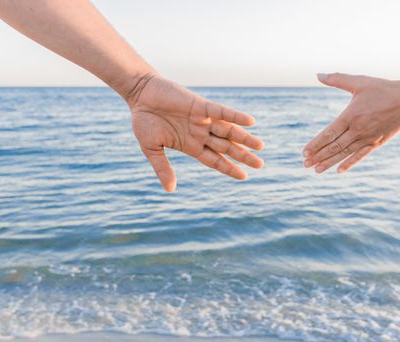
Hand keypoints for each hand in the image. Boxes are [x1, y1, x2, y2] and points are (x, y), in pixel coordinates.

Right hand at [129, 74, 263, 191]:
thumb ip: (162, 168)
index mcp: (190, 146)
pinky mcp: (201, 105)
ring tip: (260, 146)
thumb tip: (170, 190)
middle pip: (226, 147)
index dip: (228, 168)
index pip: (214, 160)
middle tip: (260, 165)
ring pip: (228, 131)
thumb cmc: (144, 121)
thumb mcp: (152, 149)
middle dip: (242, 156)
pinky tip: (250, 122)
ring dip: (244, 138)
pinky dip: (235, 116)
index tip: (244, 177)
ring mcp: (202, 120)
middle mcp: (200, 133)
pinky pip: (222, 111)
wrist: (139, 94)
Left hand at [303, 73, 399, 173]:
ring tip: (317, 170)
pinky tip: (340, 170)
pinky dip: (350, 163)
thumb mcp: (359, 82)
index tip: (304, 152)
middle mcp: (358, 130)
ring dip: (330, 162)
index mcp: (351, 115)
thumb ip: (337, 79)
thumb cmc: (383, 88)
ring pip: (345, 153)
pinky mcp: (376, 143)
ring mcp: (368, 138)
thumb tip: (318, 74)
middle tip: (305, 165)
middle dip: (318, 156)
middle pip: (334, 147)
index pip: (329, 134)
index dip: (316, 144)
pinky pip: (360, 155)